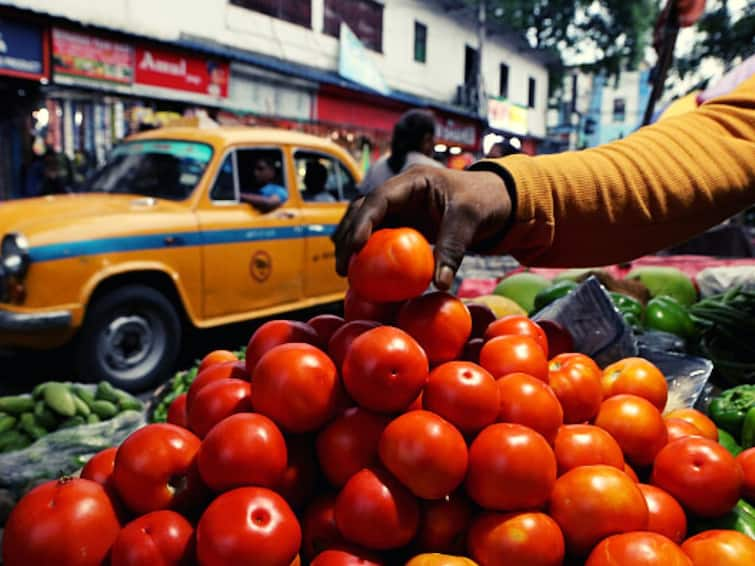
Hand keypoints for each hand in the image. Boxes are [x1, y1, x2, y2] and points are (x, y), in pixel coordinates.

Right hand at [332, 165, 511, 290]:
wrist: (496, 200)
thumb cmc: (484, 201)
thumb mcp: (470, 219)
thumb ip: (453, 248)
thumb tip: (440, 284)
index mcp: (413, 180)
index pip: (378, 199)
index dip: (362, 221)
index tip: (355, 247)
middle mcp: (400, 191)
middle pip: (362, 209)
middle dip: (347, 236)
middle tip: (343, 268)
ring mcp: (400, 207)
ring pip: (364, 221)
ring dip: (350, 243)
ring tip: (345, 271)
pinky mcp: (403, 223)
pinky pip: (379, 236)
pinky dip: (367, 251)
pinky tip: (362, 272)